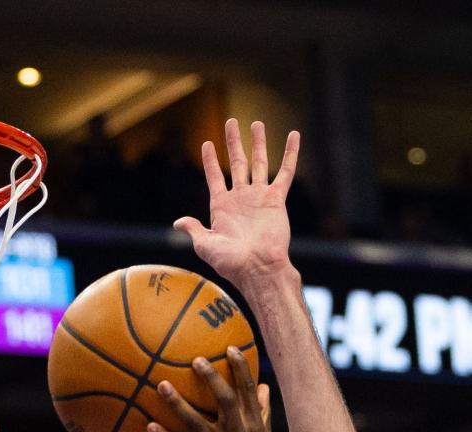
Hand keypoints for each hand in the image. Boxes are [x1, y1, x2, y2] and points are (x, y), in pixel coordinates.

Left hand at [148, 348, 271, 431]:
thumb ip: (262, 413)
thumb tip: (264, 386)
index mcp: (253, 425)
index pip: (249, 391)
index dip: (241, 369)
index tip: (231, 348)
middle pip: (225, 400)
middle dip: (212, 378)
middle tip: (196, 360)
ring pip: (197, 421)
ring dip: (178, 403)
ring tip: (162, 385)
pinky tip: (150, 426)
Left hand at [174, 120, 299, 289]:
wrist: (258, 268)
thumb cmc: (231, 262)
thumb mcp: (205, 245)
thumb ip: (193, 229)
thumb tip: (178, 222)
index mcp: (222, 207)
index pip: (214, 177)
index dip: (210, 161)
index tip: (207, 144)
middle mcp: (241, 199)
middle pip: (237, 163)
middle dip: (233, 142)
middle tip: (231, 121)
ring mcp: (259, 197)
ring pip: (259, 162)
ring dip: (258, 143)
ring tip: (256, 123)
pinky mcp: (276, 199)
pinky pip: (285, 172)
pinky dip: (290, 154)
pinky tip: (293, 136)